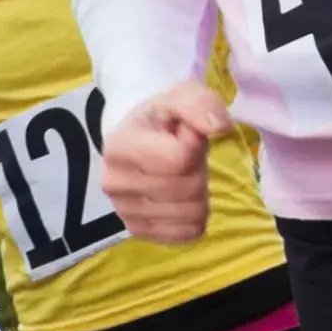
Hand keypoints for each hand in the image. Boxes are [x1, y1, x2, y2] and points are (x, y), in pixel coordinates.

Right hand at [96, 78, 235, 244]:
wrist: (139, 137)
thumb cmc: (162, 118)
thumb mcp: (182, 96)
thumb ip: (200, 104)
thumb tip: (218, 127)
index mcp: (119, 146)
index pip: (178, 160)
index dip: (195, 146)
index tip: (187, 135)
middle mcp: (113, 182)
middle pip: (186, 189)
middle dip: (198, 171)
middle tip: (188, 158)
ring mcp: (124, 210)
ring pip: (189, 214)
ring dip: (199, 195)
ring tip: (184, 176)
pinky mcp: (138, 230)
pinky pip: (185, 234)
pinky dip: (194, 219)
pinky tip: (183, 200)